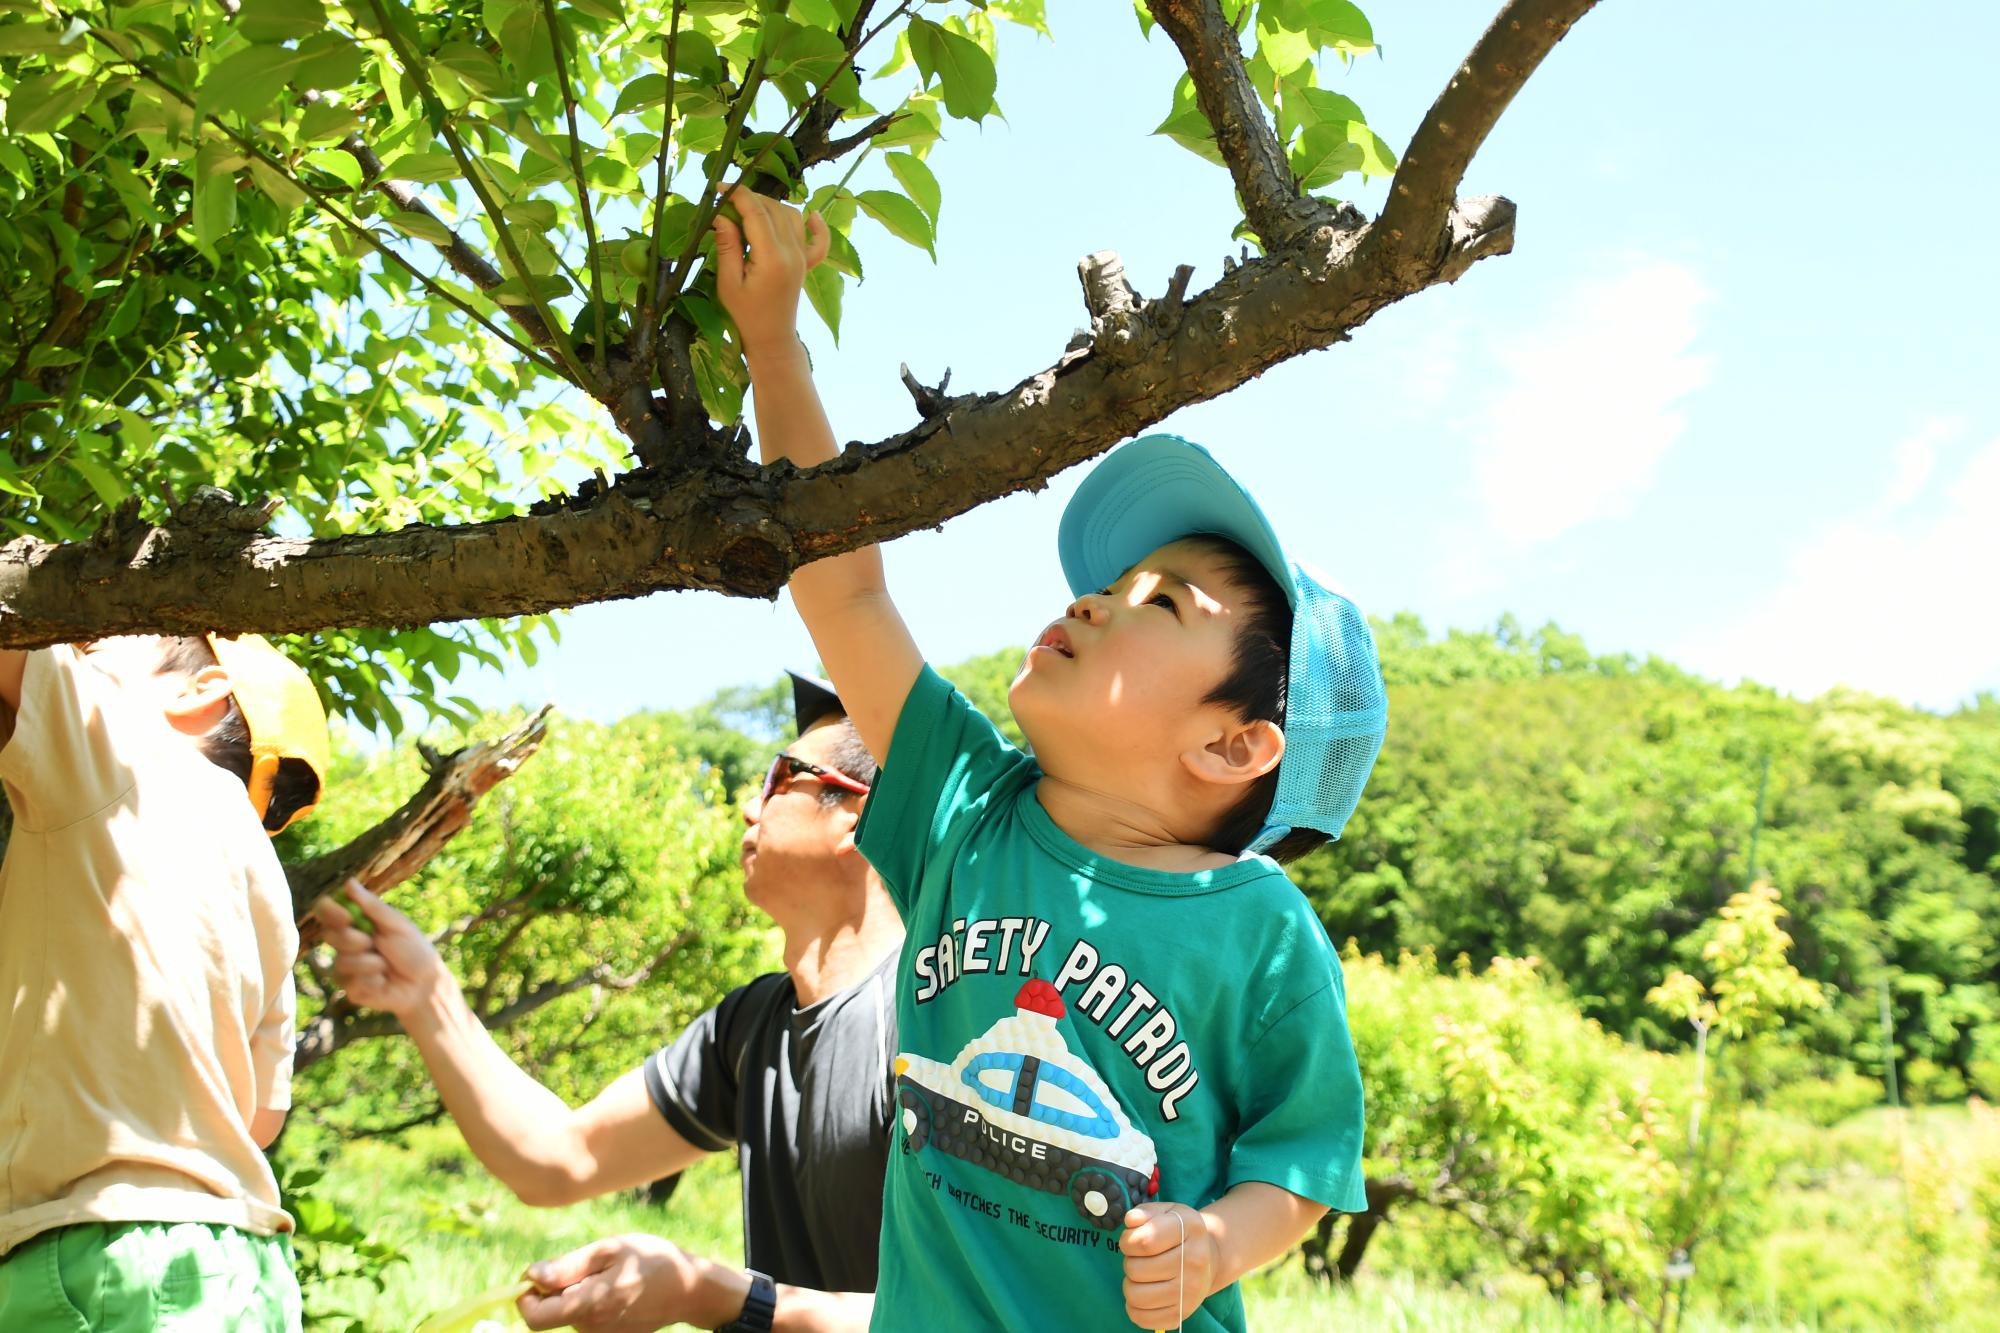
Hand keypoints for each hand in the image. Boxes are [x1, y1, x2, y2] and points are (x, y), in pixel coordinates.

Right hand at [311, 879, 445, 1017]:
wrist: (425, 984)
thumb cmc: (414, 950)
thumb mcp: (396, 924)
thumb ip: (371, 906)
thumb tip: (348, 882)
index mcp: (356, 923)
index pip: (327, 912)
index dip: (329, 911)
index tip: (347, 917)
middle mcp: (346, 944)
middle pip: (328, 935)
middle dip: (352, 940)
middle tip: (372, 943)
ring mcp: (346, 967)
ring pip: (341, 962)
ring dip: (369, 963)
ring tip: (386, 966)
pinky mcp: (350, 988)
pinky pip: (351, 982)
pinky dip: (372, 980)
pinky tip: (384, 982)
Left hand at [517, 1234, 713, 1332]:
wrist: (690, 1288)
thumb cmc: (652, 1260)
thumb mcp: (610, 1249)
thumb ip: (568, 1266)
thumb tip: (530, 1276)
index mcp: (589, 1304)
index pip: (534, 1318)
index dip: (526, 1297)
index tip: (537, 1275)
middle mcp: (591, 1327)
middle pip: (552, 1312)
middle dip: (557, 1288)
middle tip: (588, 1263)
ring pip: (571, 1313)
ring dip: (578, 1292)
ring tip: (610, 1272)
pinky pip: (588, 1318)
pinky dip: (593, 1300)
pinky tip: (619, 1286)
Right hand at [712, 185, 827, 359]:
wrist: (771, 338)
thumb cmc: (745, 314)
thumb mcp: (728, 282)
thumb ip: (727, 246)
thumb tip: (721, 214)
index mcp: (772, 258)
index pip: (757, 213)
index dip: (737, 195)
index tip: (718, 188)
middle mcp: (793, 253)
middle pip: (774, 209)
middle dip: (749, 198)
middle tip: (726, 201)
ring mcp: (803, 257)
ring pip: (791, 216)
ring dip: (770, 206)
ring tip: (747, 209)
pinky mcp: (807, 263)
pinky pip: (819, 240)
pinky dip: (817, 225)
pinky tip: (811, 214)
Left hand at [1120, 1202, 1216, 1329]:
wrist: (1209, 1259)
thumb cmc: (1180, 1232)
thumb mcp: (1167, 1211)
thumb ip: (1145, 1212)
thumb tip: (1131, 1221)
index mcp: (1191, 1229)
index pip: (1145, 1240)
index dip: (1128, 1241)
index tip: (1130, 1241)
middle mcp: (1195, 1261)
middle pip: (1136, 1269)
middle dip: (1129, 1261)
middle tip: (1140, 1258)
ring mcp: (1191, 1291)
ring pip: (1136, 1295)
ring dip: (1130, 1284)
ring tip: (1141, 1275)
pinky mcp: (1183, 1314)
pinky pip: (1142, 1318)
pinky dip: (1134, 1307)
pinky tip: (1144, 1293)